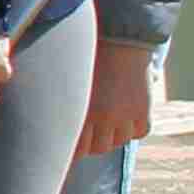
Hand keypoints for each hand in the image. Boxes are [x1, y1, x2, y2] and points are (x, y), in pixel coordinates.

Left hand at [74, 38, 156, 156]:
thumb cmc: (89, 59)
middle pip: (99, 148)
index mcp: (82, 110)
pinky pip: (140, 132)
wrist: (120, 42)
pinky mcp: (144, 110)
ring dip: (113, 137)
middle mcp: (105, 117)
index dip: (74, 150)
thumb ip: (66, 104)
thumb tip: (49, 125)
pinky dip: (134, 130)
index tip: (69, 149)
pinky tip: (127, 121)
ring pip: (119, 142)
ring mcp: (127, 115)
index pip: (77, 148)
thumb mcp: (72, 82)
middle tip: (89, 138)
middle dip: (93, 145)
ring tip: (107, 127)